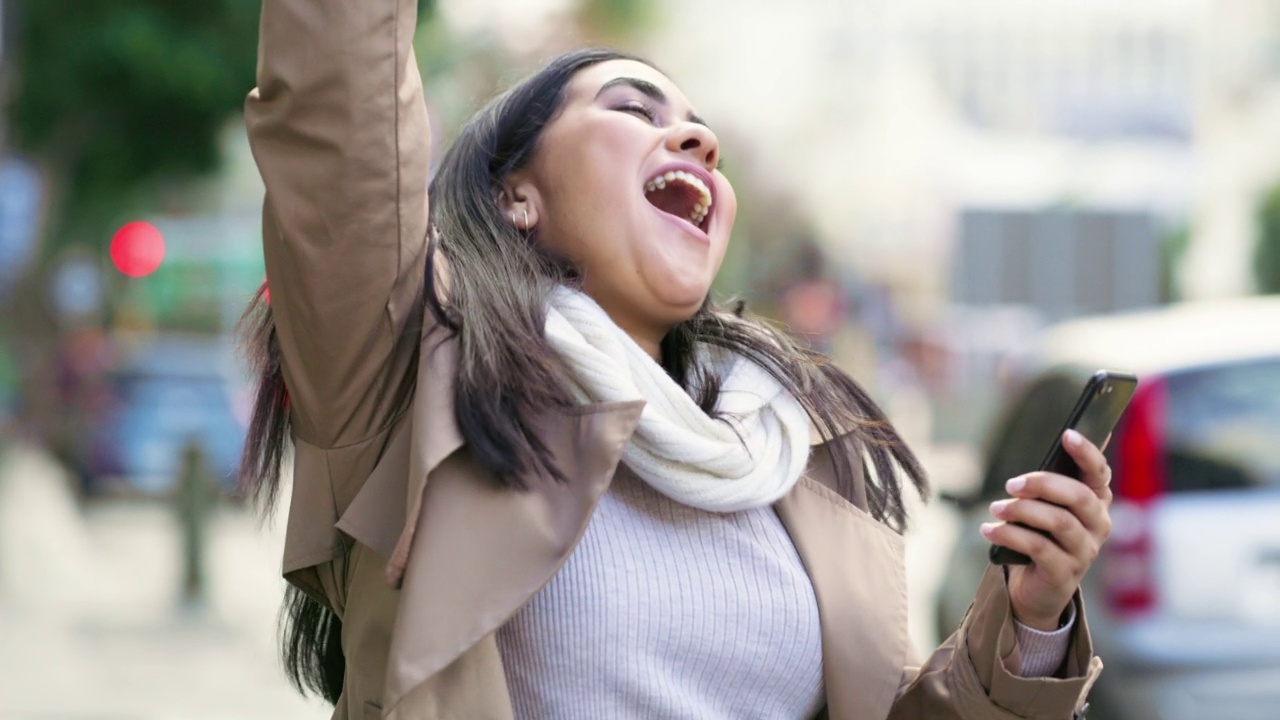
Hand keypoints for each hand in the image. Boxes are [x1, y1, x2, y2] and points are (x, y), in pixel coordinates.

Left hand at [980, 429, 1113, 630]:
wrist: (1038, 588)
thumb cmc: (1042, 536)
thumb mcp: (1046, 507)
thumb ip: (1048, 484)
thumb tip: (1048, 448)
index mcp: (1096, 502)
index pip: (1100, 473)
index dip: (1087, 453)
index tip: (1067, 434)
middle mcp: (1098, 525)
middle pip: (1078, 496)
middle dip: (1042, 484)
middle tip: (1011, 485)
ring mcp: (1085, 551)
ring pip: (1059, 522)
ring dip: (1022, 511)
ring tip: (996, 509)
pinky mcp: (1065, 573)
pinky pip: (1038, 547)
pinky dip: (1009, 534)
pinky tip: (989, 530)